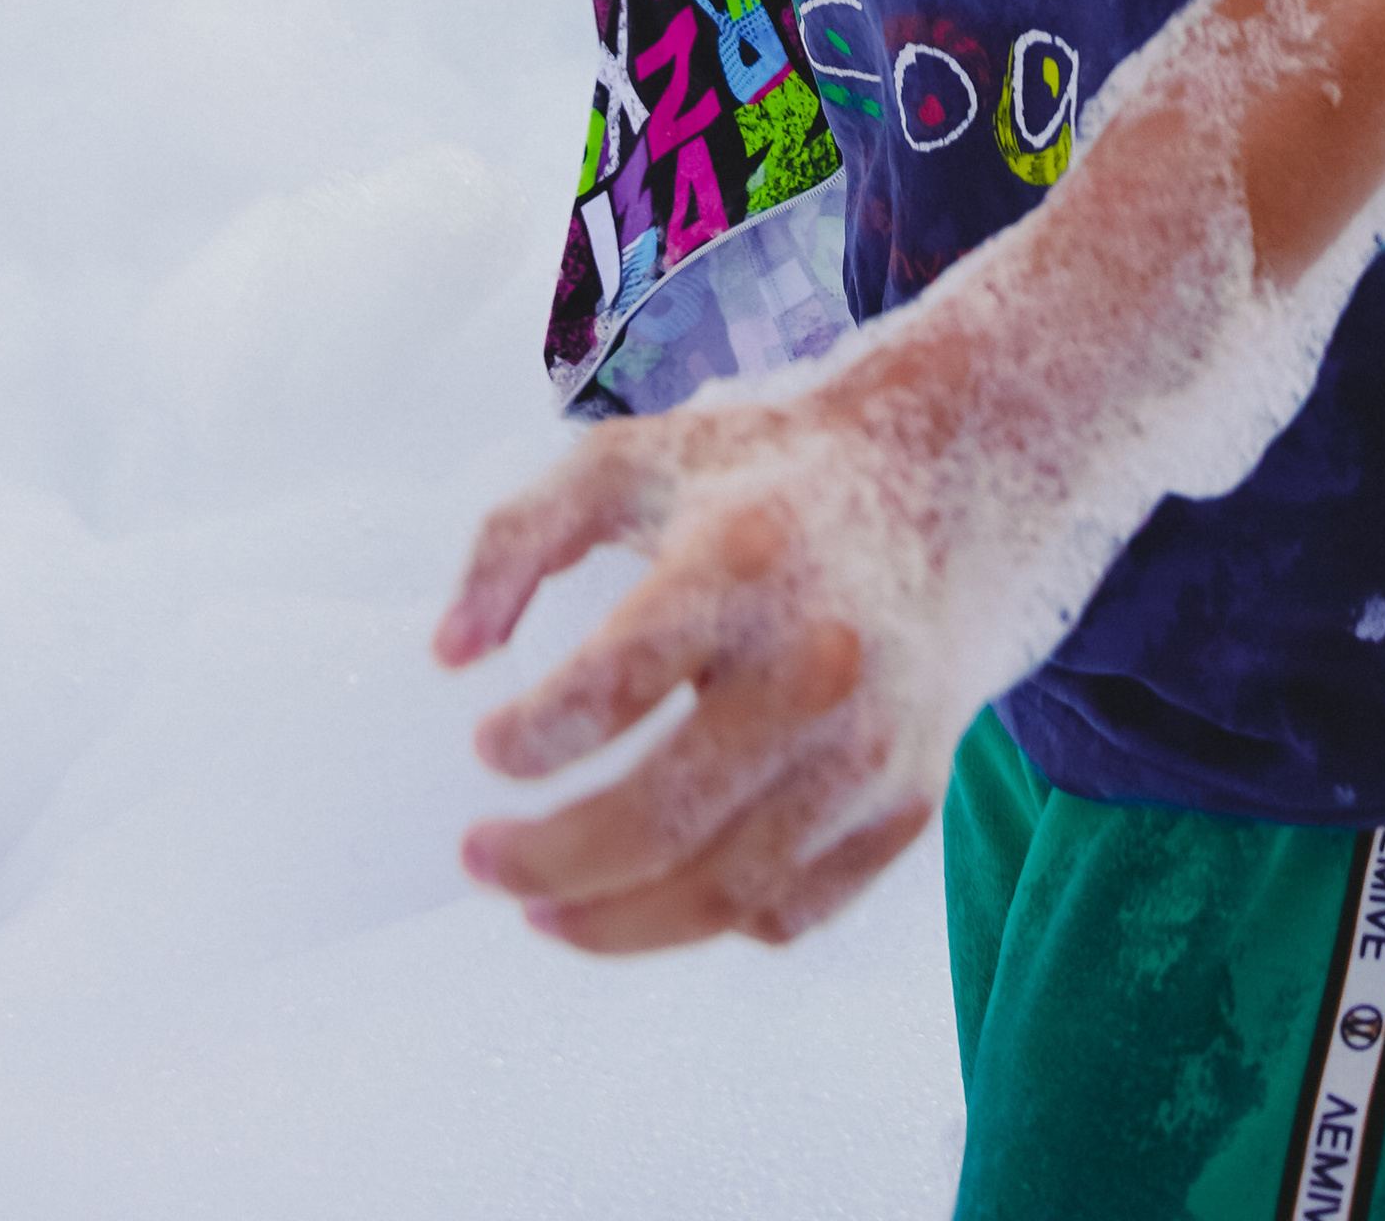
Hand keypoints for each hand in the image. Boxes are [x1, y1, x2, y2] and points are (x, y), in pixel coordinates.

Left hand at [436, 384, 959, 955]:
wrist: (936, 498)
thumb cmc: (752, 484)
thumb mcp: (626, 463)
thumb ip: (516, 536)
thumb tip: (448, 652)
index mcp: (742, 558)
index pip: (617, 681)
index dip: (533, 736)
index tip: (484, 748)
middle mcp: (820, 659)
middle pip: (663, 814)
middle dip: (547, 857)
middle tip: (479, 858)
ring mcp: (873, 744)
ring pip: (724, 889)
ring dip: (610, 921)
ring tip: (537, 907)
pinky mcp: (906, 804)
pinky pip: (789, 907)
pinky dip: (706, 919)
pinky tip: (647, 892)